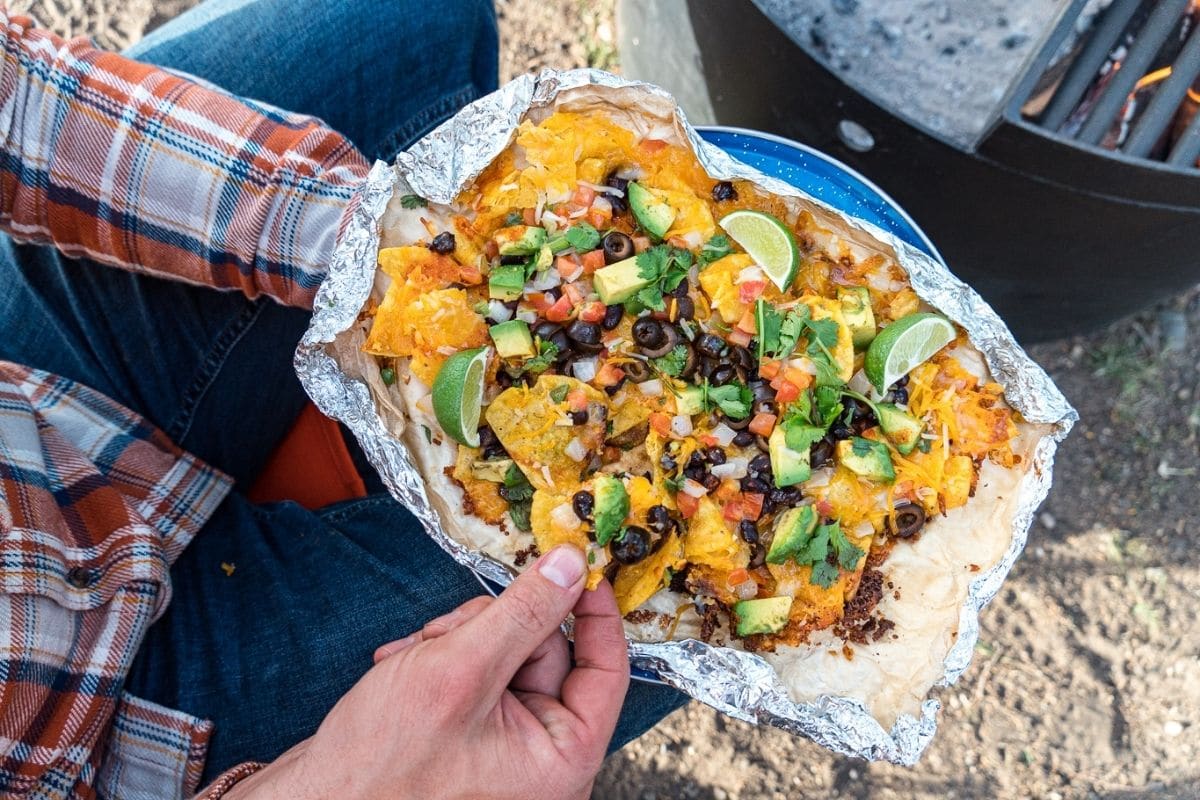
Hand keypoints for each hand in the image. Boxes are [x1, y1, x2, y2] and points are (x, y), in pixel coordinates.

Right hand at [226, 545, 629, 799]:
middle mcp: (540, 756)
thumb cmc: (382, 766)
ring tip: (414, 663)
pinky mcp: (472, 732)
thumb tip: (570, 566)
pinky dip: (440, 660)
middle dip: (491, 628)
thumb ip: (522, 613)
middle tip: (443, 637)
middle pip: (547, 650)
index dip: (592, 610)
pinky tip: (404, 670)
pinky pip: (477, 670)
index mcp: (562, 759)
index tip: (576, 564)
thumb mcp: (460, 670)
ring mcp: (505, 745)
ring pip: (506, 651)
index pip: (607, 668)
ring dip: (457, 641)